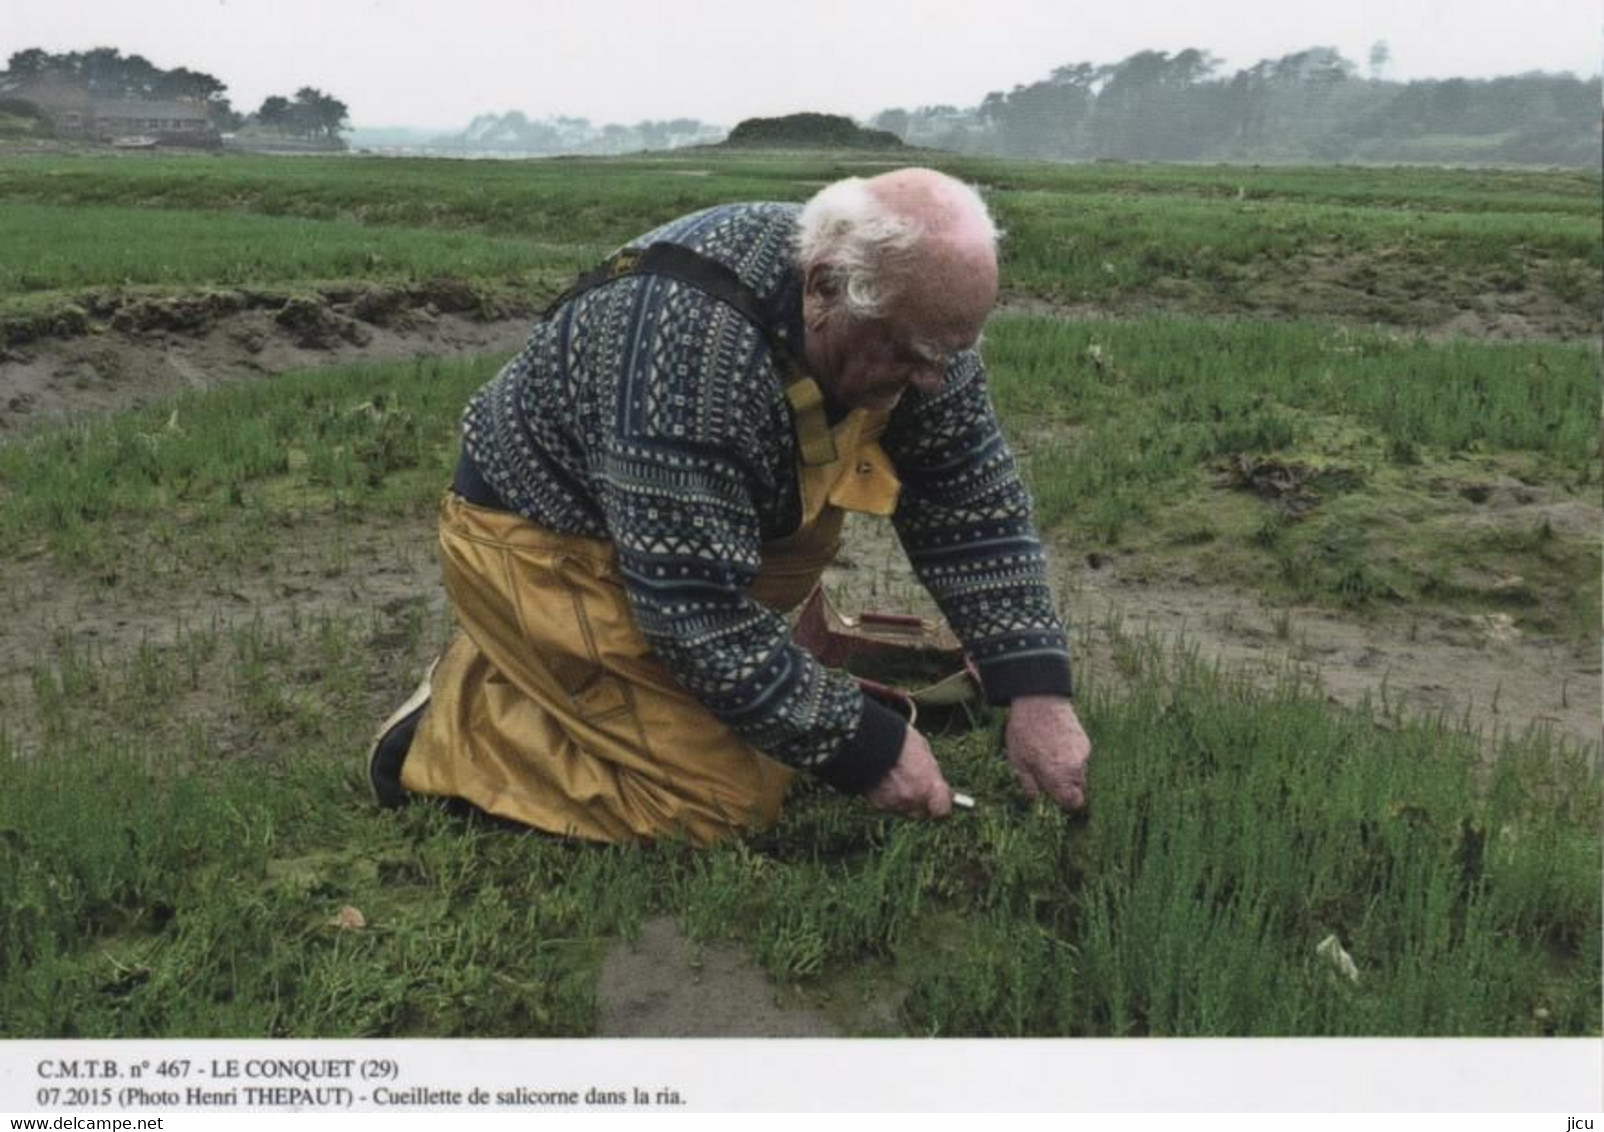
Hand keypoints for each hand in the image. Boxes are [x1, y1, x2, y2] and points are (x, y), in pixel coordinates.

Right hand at [863, 726, 953, 819]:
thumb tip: (934, 777)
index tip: (943, 796)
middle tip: (919, 787)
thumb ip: (930, 770)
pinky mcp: (877, 804)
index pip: (943, 810)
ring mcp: (894, 803)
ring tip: (899, 780)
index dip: (943, 803)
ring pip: (905, 809)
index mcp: (929, 785)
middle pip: (923, 813)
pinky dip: (889, 797)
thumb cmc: (898, 739)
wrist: (866, 739)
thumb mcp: (923, 750)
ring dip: (905, 800)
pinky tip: (886, 782)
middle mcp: (913, 799)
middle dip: (923, 802)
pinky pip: (889, 805)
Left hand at [1005, 695, 1090, 811]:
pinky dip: (1071, 759)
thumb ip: (1029, 786)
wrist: (1039, 700)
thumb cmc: (1024, 732)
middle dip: (1066, 789)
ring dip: (1068, 773)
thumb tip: (1036, 801)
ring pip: (1081, 774)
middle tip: (1048, 778)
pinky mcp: (1086, 741)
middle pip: (1079, 790)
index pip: (1073, 803)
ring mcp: (1084, 753)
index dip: (1064, 804)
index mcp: (1059, 776)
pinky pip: (1081, 759)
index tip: (1053, 798)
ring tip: (1049, 758)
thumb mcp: (1018, 762)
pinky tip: (1056, 747)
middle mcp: (1076, 767)